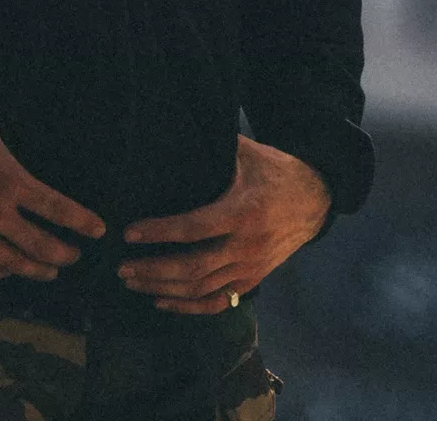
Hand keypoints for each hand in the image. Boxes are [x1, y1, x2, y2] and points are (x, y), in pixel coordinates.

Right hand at [0, 99, 106, 284]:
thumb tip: (1, 116)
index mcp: (9, 179)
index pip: (56, 208)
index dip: (81, 222)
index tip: (99, 231)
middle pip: (41, 247)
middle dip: (64, 255)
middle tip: (75, 257)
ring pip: (13, 265)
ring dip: (36, 271)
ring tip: (49, 272)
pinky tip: (3, 273)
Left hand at [115, 134, 330, 314]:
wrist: (315, 199)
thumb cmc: (274, 171)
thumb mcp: (246, 153)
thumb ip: (213, 147)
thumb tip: (173, 129)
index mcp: (241, 211)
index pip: (193, 228)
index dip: (160, 232)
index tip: (129, 233)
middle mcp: (245, 246)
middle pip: (194, 268)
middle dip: (154, 269)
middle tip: (121, 267)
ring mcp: (250, 268)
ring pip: (202, 289)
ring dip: (164, 288)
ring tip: (132, 281)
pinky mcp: (253, 280)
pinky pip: (218, 302)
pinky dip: (189, 307)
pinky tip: (162, 301)